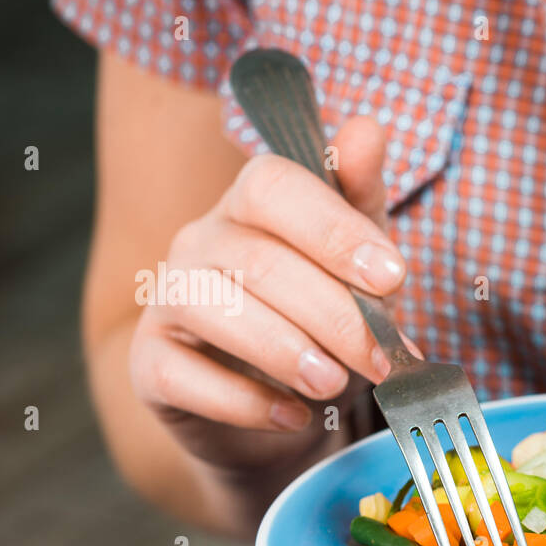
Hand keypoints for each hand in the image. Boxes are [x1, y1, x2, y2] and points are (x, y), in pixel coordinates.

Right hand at [128, 115, 417, 471]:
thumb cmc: (323, 324)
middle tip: (382, 358)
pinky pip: (184, 375)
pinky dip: (245, 400)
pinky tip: (293, 416)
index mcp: (252, 206)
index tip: (394, 277)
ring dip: (286, 350)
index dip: (335, 229)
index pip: (272, 185)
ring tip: (334, 384)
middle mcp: (201, 242)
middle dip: (333, 312)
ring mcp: (168, 301)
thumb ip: (362, 203)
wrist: (281, 413)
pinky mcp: (151, 365)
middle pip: (259, 260)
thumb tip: (368, 129)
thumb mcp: (358, 265)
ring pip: (215, 309)